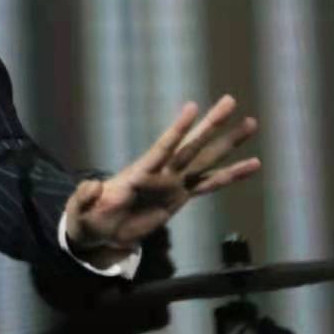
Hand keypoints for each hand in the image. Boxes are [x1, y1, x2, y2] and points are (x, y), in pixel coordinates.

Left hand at [63, 96, 259, 263]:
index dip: (177, 130)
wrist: (98, 232)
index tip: (192, 107)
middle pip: (191, 146)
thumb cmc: (86, 218)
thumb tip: (91, 184)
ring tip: (251, 124)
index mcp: (139, 173)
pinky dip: (231, 175)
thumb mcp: (79, 210)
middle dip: (210, 125)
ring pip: (206, 160)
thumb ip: (85, 197)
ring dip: (228, 143)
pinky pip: (210, 184)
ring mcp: (173, 184)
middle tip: (230, 101)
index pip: (162, 148)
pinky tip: (253, 165)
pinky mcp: (180, 197)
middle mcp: (161, 173)